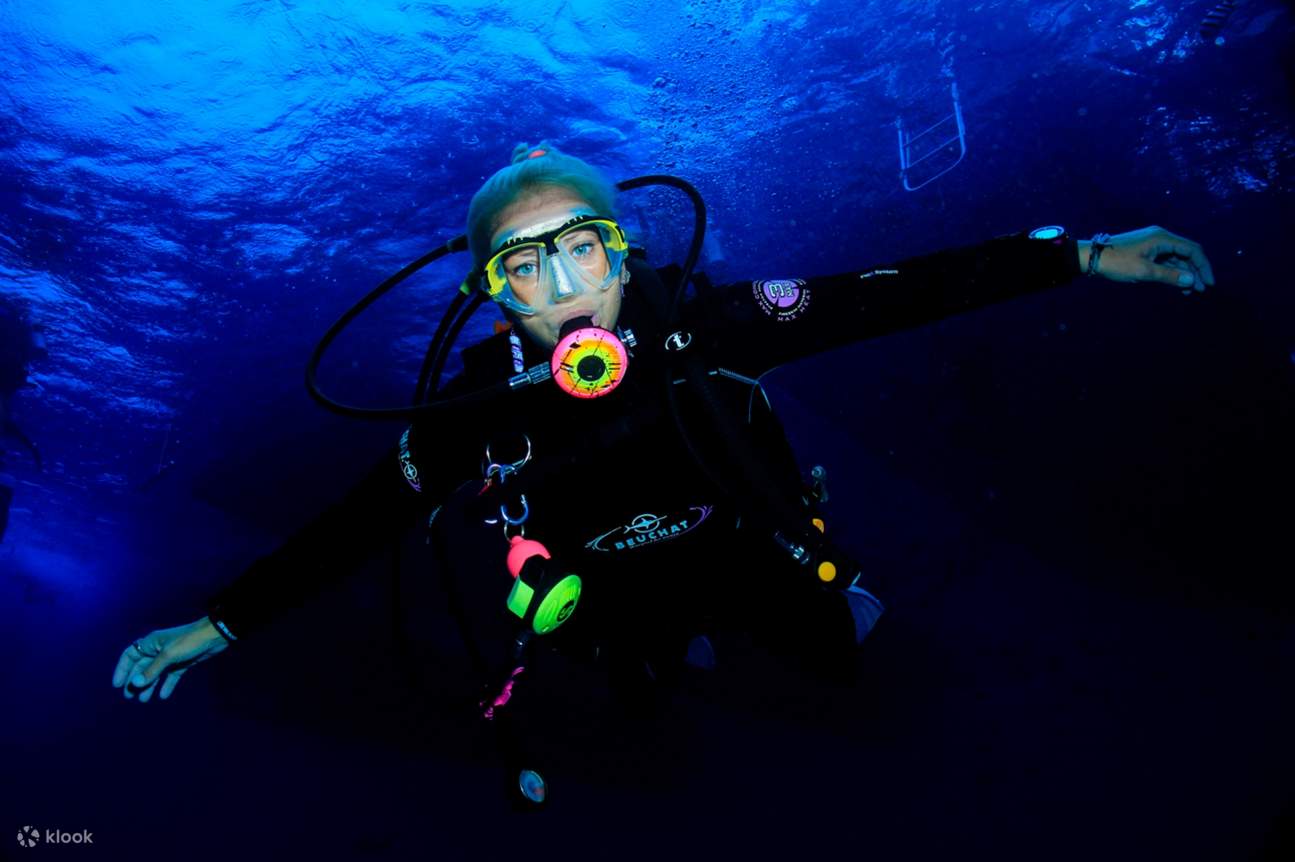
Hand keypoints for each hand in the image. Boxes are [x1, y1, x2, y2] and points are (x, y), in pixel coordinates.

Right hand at [112, 617, 230, 702]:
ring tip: (143, 700)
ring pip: (155, 673)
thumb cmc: (189, 641)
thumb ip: (152, 671)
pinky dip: (166, 685)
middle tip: (129, 696)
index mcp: (151, 643)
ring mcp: (171, 656)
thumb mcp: (168, 656)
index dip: (122, 669)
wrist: (215, 636)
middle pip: (141, 667)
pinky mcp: (183, 662)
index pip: (130, 655)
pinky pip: (171, 676)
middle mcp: (158, 649)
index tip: (117, 684)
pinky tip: (163, 696)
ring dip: (149, 686)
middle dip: (135, 681)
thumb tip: (135, 684)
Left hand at [1084, 226, 1214, 294]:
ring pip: (1176, 259)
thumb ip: (1169, 276)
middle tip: (1200, 290)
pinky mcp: (1147, 251)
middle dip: (1195, 272)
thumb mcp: (1143, 272)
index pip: (1193, 250)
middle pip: (1186, 254)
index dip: (1203, 266)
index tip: (1208, 283)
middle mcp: (1161, 238)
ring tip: (1189, 292)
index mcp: (1162, 238)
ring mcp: (1153, 244)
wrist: (1091, 257)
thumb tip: (1192, 281)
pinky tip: (1176, 285)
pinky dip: (1172, 272)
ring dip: (1184, 274)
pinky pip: (1166, 261)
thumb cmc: (1116, 263)